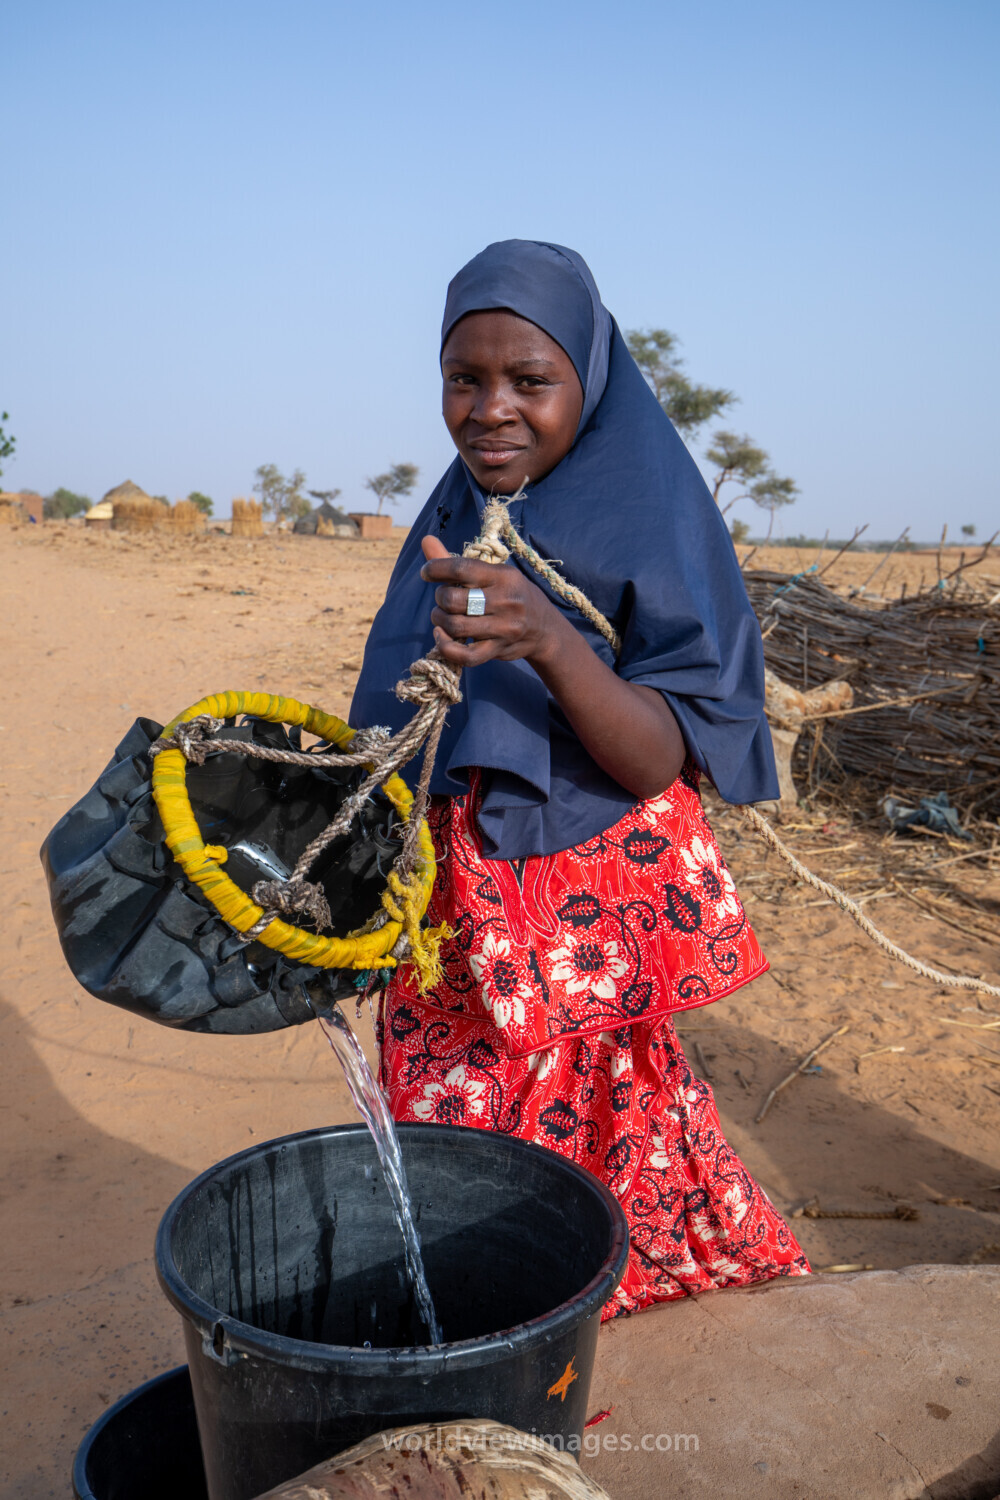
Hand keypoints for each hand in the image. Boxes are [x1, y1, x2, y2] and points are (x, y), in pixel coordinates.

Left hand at [420, 535, 565, 667]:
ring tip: (441, 616)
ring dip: (439, 620)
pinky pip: (465, 655)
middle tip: (443, 598)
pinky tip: (440, 636)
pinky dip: (446, 646)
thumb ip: (457, 563)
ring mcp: (503, 628)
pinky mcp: (498, 650)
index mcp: (503, 576)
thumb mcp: (493, 574)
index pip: (461, 568)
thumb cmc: (511, 594)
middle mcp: (505, 601)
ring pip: (455, 625)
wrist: (544, 628)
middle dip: (439, 598)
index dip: (436, 569)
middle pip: (453, 599)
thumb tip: (426, 540)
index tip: (426, 573)